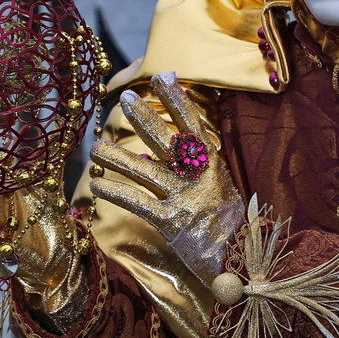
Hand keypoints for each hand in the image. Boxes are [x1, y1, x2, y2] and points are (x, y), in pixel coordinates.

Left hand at [88, 72, 242, 285]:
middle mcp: (197, 177)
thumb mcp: (218, 189)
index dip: (176, 99)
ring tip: (95, 147)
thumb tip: (149, 155)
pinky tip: (97, 186)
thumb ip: (191, 171)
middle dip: (144, 117)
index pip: (192, 124)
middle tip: (125, 99)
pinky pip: (137, 202)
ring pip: (144, 170)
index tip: (162, 77)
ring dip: (116, 157)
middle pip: (167, 140)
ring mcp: (184, 198)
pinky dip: (116, 193)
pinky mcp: (171, 222)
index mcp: (211, 165)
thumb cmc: (229, 226)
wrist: (244, 261)